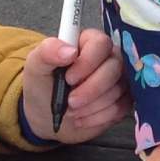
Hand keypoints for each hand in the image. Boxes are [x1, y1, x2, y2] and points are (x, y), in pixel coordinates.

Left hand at [20, 29, 131, 144]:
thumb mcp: (36, 67)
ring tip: (72, 111)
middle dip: (91, 90)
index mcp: (89, 42)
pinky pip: (121, 108)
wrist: (47, 116)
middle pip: (115, 68)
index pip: (101, 44)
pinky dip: (98, 117)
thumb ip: (47, 52)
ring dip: (91, 106)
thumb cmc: (43, 86)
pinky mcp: (123, 99)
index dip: (87, 62)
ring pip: (118, 90)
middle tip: (70, 101)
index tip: (68, 78)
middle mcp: (109, 57)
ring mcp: (119, 79)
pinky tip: (83, 118)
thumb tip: (69, 51)